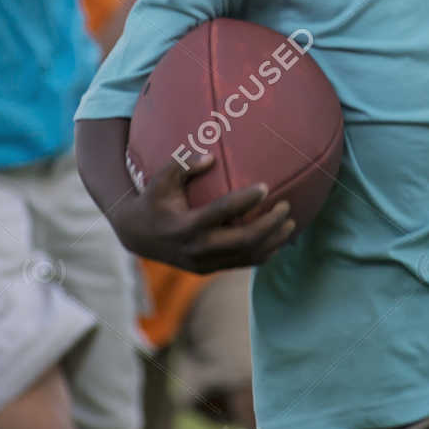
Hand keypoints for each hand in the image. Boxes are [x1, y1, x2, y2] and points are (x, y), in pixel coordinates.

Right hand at [111, 153, 296, 271]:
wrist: (137, 236)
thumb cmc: (154, 199)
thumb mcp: (161, 178)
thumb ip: (183, 164)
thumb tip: (211, 157)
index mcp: (185, 225)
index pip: (220, 212)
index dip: (244, 200)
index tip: (265, 187)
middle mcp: (196, 248)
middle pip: (242, 240)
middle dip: (269, 225)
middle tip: (286, 206)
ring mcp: (203, 263)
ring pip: (247, 257)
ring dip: (273, 241)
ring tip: (290, 223)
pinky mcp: (208, 270)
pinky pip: (242, 264)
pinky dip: (263, 253)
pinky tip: (278, 239)